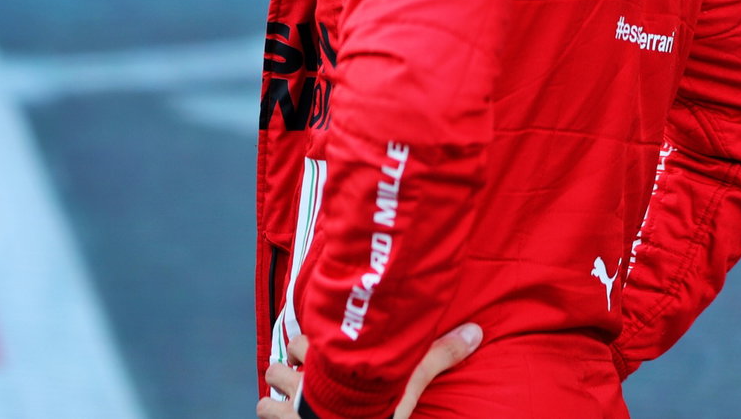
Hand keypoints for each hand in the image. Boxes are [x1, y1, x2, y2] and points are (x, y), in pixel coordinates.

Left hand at [257, 323, 481, 418]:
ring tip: (286, 404)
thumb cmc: (382, 410)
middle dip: (287, 374)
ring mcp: (290, 405)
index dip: (306, 348)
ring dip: (275, 396)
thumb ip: (438, 355)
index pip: (301, 341)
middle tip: (301, 382)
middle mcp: (304, 381)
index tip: (314, 353)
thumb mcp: (410, 382)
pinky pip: (264, 412)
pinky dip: (270, 415)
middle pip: (280, 365)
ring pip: (269, 389)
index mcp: (329, 363)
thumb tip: (476, 330)